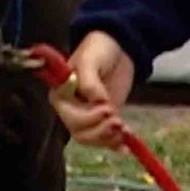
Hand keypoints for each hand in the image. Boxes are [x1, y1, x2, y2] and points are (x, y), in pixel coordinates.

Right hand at [50, 31, 134, 148]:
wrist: (118, 46)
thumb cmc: (98, 48)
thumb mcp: (91, 60)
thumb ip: (89, 81)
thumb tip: (97, 101)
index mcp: (62, 94)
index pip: (69, 117)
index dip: (87, 119)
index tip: (106, 108)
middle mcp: (71, 108)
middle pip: (80, 133)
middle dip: (99, 131)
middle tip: (118, 121)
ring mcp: (88, 114)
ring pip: (92, 139)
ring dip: (108, 139)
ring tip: (123, 129)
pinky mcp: (104, 117)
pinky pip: (106, 138)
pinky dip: (117, 143)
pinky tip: (127, 144)